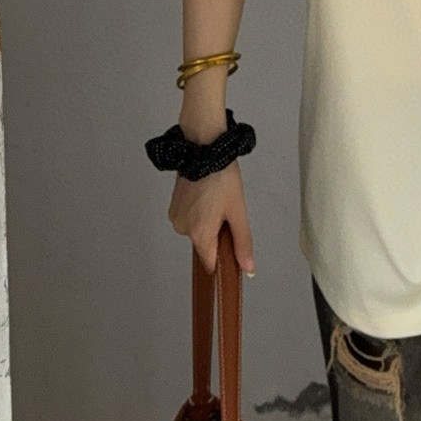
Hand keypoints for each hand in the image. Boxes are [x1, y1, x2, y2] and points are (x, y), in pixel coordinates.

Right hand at [168, 160, 255, 276]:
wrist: (204, 150)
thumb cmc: (224, 180)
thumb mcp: (238, 211)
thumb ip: (242, 242)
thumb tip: (248, 270)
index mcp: (199, 234)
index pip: (210, 263)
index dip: (222, 259)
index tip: (231, 245)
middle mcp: (183, 230)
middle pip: (204, 244)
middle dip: (216, 234)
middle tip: (226, 211)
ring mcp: (175, 218)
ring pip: (196, 230)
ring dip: (206, 222)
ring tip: (214, 199)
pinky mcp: (172, 206)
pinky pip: (188, 218)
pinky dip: (197, 212)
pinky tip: (204, 195)